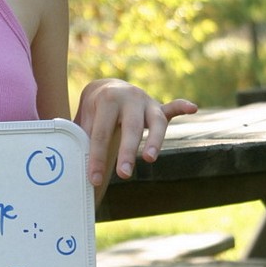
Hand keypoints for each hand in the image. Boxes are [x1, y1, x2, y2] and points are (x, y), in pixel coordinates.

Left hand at [74, 79, 197, 188]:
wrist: (106, 88)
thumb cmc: (93, 112)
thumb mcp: (84, 120)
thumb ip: (82, 138)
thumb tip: (72, 163)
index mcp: (106, 100)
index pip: (101, 132)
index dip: (97, 157)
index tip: (94, 178)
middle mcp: (129, 98)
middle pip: (131, 127)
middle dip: (127, 152)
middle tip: (123, 174)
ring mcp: (146, 102)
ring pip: (155, 121)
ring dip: (155, 140)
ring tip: (149, 159)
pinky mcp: (158, 107)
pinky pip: (171, 108)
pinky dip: (181, 107)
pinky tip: (193, 108)